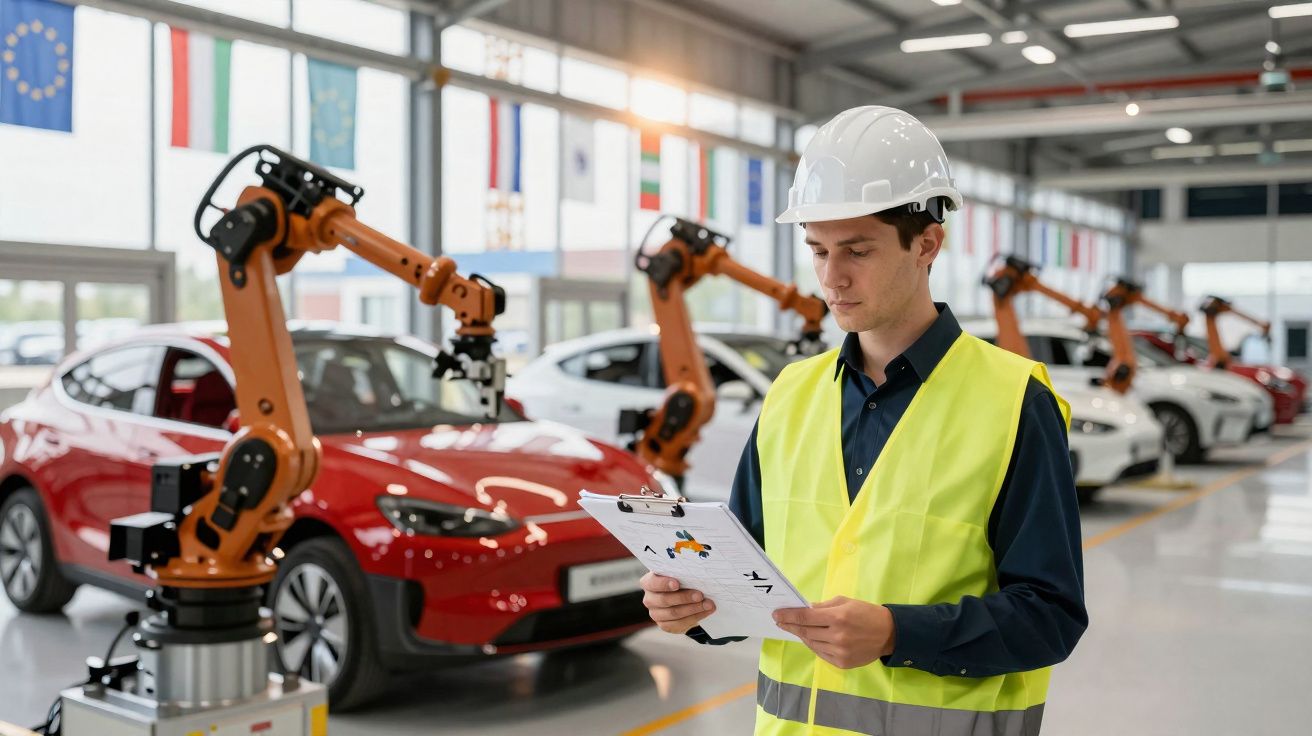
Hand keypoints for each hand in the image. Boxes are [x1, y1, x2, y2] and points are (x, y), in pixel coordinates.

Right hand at [640, 572, 715, 633]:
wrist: (683, 599)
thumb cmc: (681, 581)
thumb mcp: (679, 575)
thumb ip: (682, 573)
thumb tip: (696, 572)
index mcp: (649, 582)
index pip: (652, 582)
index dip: (663, 583)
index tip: (676, 583)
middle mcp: (649, 599)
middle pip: (664, 600)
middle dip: (684, 597)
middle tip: (700, 595)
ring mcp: (655, 614)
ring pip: (674, 613)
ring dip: (693, 608)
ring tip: (708, 604)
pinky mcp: (665, 625)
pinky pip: (679, 623)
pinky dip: (695, 617)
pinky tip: (706, 611)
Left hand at [773, 596, 895, 669]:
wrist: (889, 634)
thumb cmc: (866, 613)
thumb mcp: (845, 602)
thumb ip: (823, 607)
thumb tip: (803, 609)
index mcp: (838, 617)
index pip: (805, 617)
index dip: (788, 616)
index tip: (777, 614)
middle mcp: (837, 636)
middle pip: (805, 631)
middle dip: (790, 625)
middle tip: (780, 621)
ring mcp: (839, 652)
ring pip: (811, 643)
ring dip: (801, 635)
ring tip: (795, 628)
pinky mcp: (841, 663)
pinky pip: (820, 653)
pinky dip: (813, 645)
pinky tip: (810, 638)